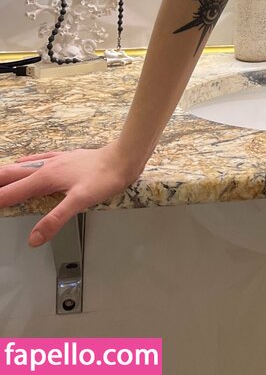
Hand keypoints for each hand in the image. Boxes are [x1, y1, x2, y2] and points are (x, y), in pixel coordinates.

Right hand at [0, 141, 139, 247]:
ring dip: (7, 173)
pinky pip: (38, 158)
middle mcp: (46, 167)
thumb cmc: (104, 178)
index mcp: (45, 178)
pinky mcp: (65, 158)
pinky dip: (24, 162)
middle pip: (12, 174)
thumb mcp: (79, 202)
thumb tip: (33, 238)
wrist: (123, 158)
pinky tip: (24, 161)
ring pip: (23, 165)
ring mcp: (56, 160)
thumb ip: (55, 220)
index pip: (11, 192)